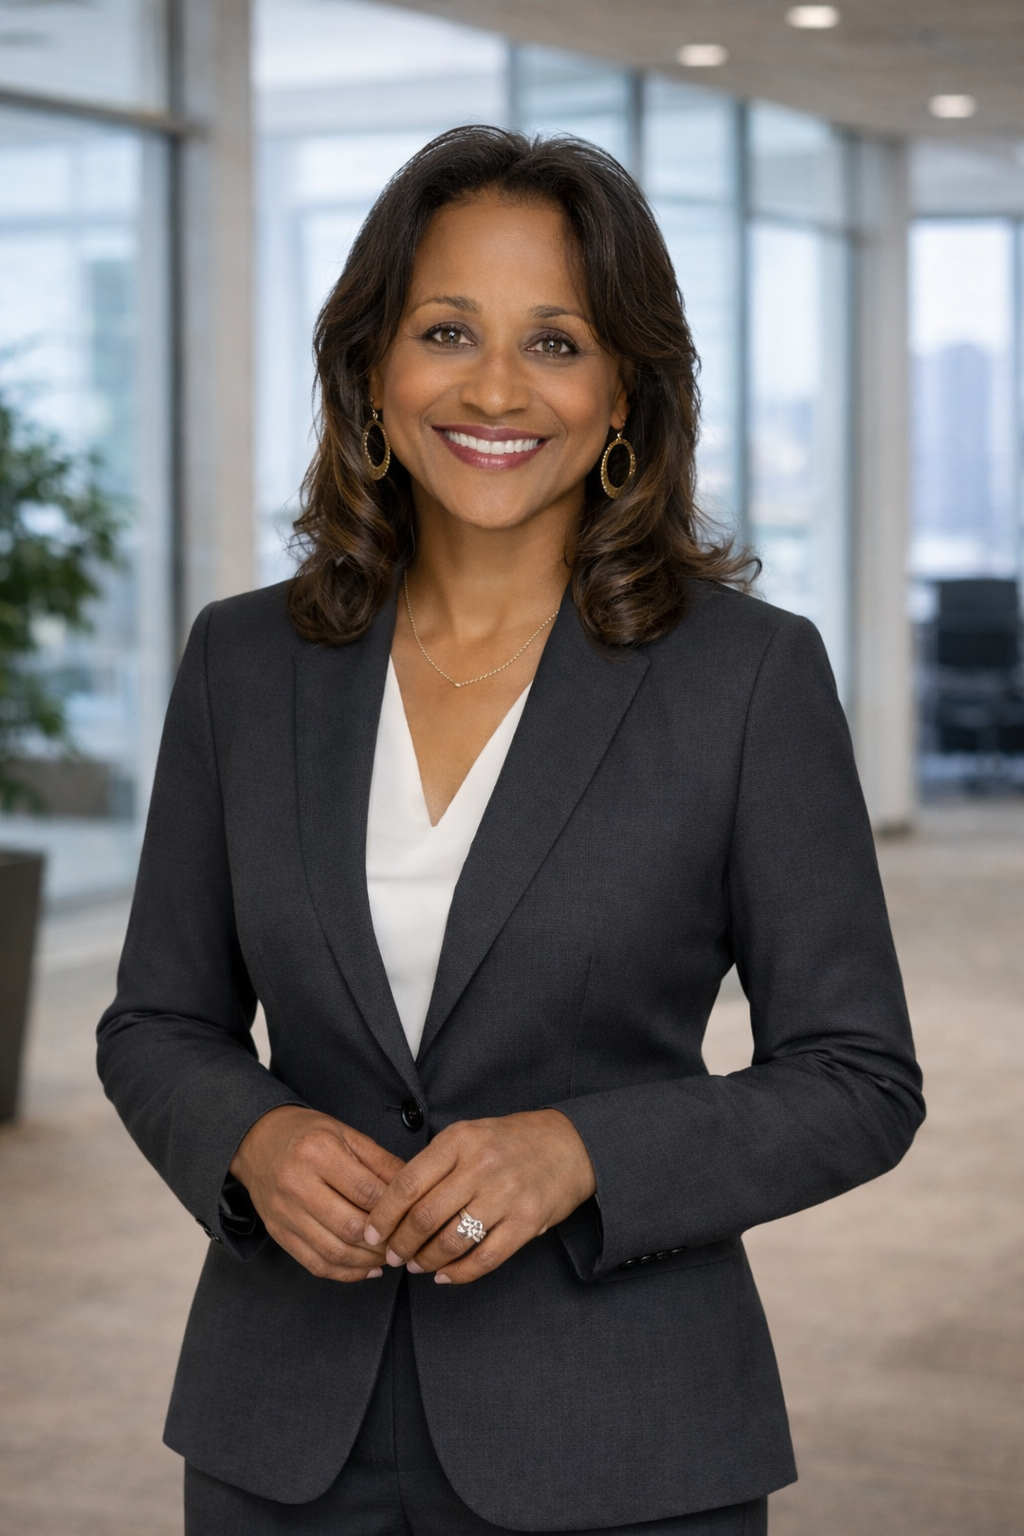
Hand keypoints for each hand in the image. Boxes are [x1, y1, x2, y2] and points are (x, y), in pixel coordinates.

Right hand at [230, 1105, 404, 1280]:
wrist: (258, 1141)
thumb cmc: (308, 1135)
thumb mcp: (346, 1134)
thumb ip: (381, 1162)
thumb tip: (413, 1189)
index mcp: (318, 1152)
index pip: (365, 1191)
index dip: (394, 1208)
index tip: (412, 1216)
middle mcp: (297, 1184)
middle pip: (350, 1226)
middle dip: (384, 1241)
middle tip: (405, 1241)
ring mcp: (284, 1213)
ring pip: (334, 1252)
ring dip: (368, 1261)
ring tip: (390, 1256)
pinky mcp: (278, 1233)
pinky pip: (315, 1264)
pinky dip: (346, 1273)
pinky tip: (368, 1269)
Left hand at [363, 1109, 595, 1284]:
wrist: (571, 1144)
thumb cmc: (512, 1141)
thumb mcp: (470, 1135)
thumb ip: (436, 1163)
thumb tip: (394, 1203)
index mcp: (460, 1140)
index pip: (407, 1184)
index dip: (383, 1215)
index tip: (371, 1233)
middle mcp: (481, 1166)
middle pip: (424, 1217)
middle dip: (401, 1244)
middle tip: (393, 1256)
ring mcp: (506, 1195)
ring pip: (450, 1241)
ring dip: (426, 1260)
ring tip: (417, 1265)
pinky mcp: (527, 1221)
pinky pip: (484, 1258)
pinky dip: (458, 1273)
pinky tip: (444, 1276)